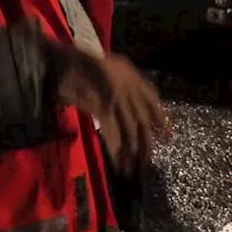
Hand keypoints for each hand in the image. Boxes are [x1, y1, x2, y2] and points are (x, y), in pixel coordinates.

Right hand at [56, 47, 169, 173]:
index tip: (168, 133)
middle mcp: (129, 86)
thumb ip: (125, 84)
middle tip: (146, 161)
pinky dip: (115, 149)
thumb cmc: (82, 66)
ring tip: (130, 169)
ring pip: (130, 129)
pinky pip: (113, 132)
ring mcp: (118, 96)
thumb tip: (136, 110)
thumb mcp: (110, 69)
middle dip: (145, 143)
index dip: (160, 117)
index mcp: (132, 76)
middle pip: (142, 120)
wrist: (63, 62)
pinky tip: (116, 162)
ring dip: (130, 152)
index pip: (152, 99)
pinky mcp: (104, 106)